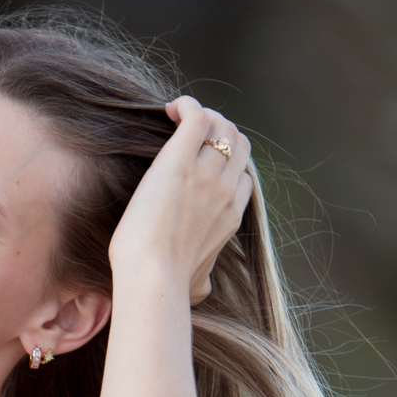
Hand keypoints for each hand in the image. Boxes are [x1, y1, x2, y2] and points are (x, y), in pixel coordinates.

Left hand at [108, 97, 252, 303]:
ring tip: (177, 120)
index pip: (243, 177)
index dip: (226, 164)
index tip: (203, 163)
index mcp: (231, 216)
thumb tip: (204, 290)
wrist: (153, 276)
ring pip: (221, 124)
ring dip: (202, 115)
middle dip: (219, 131)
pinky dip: (186, 106)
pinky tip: (169, 110)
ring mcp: (206, 173)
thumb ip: (204, 279)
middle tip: (190, 135)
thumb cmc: (169, 285)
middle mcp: (224, 190)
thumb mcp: (198, 284)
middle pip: (238, 142)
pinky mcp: (180, 160)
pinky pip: (196, 115)